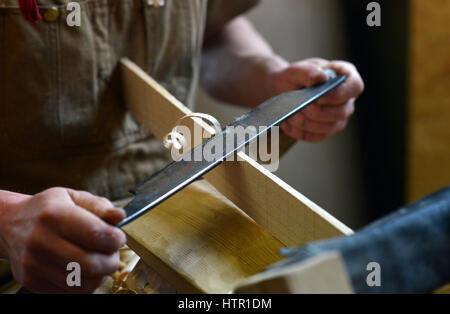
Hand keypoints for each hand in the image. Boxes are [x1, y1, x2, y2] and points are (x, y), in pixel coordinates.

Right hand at [0, 188, 125, 292]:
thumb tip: (120, 216)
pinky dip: (85, 284)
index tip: (118, 237)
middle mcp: (41, 241)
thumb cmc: (49, 209)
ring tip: (98, 259)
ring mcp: (34, 265)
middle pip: (91, 264)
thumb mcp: (74, 197)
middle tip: (112, 252)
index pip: (96, 234)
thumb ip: (100, 206)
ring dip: (100, 274)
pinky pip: (71, 293)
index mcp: (54, 214)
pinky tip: (83, 269)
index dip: (115, 239)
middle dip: (112, 260)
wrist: (11, 225)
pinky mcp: (32, 282)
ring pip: (83, 284)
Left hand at [271, 58, 363, 142]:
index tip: (318, 97)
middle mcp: (346, 99)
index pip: (355, 87)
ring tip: (289, 115)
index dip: (339, 95)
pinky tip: (286, 124)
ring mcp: (338, 117)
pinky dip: (299, 132)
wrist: (282, 90)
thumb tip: (322, 78)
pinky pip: (316, 137)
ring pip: (329, 127)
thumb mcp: (297, 70)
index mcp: (345, 77)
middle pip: (342, 112)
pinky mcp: (325, 131)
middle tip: (300, 108)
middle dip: (318, 113)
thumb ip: (309, 71)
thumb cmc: (294, 77)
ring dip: (306, 123)